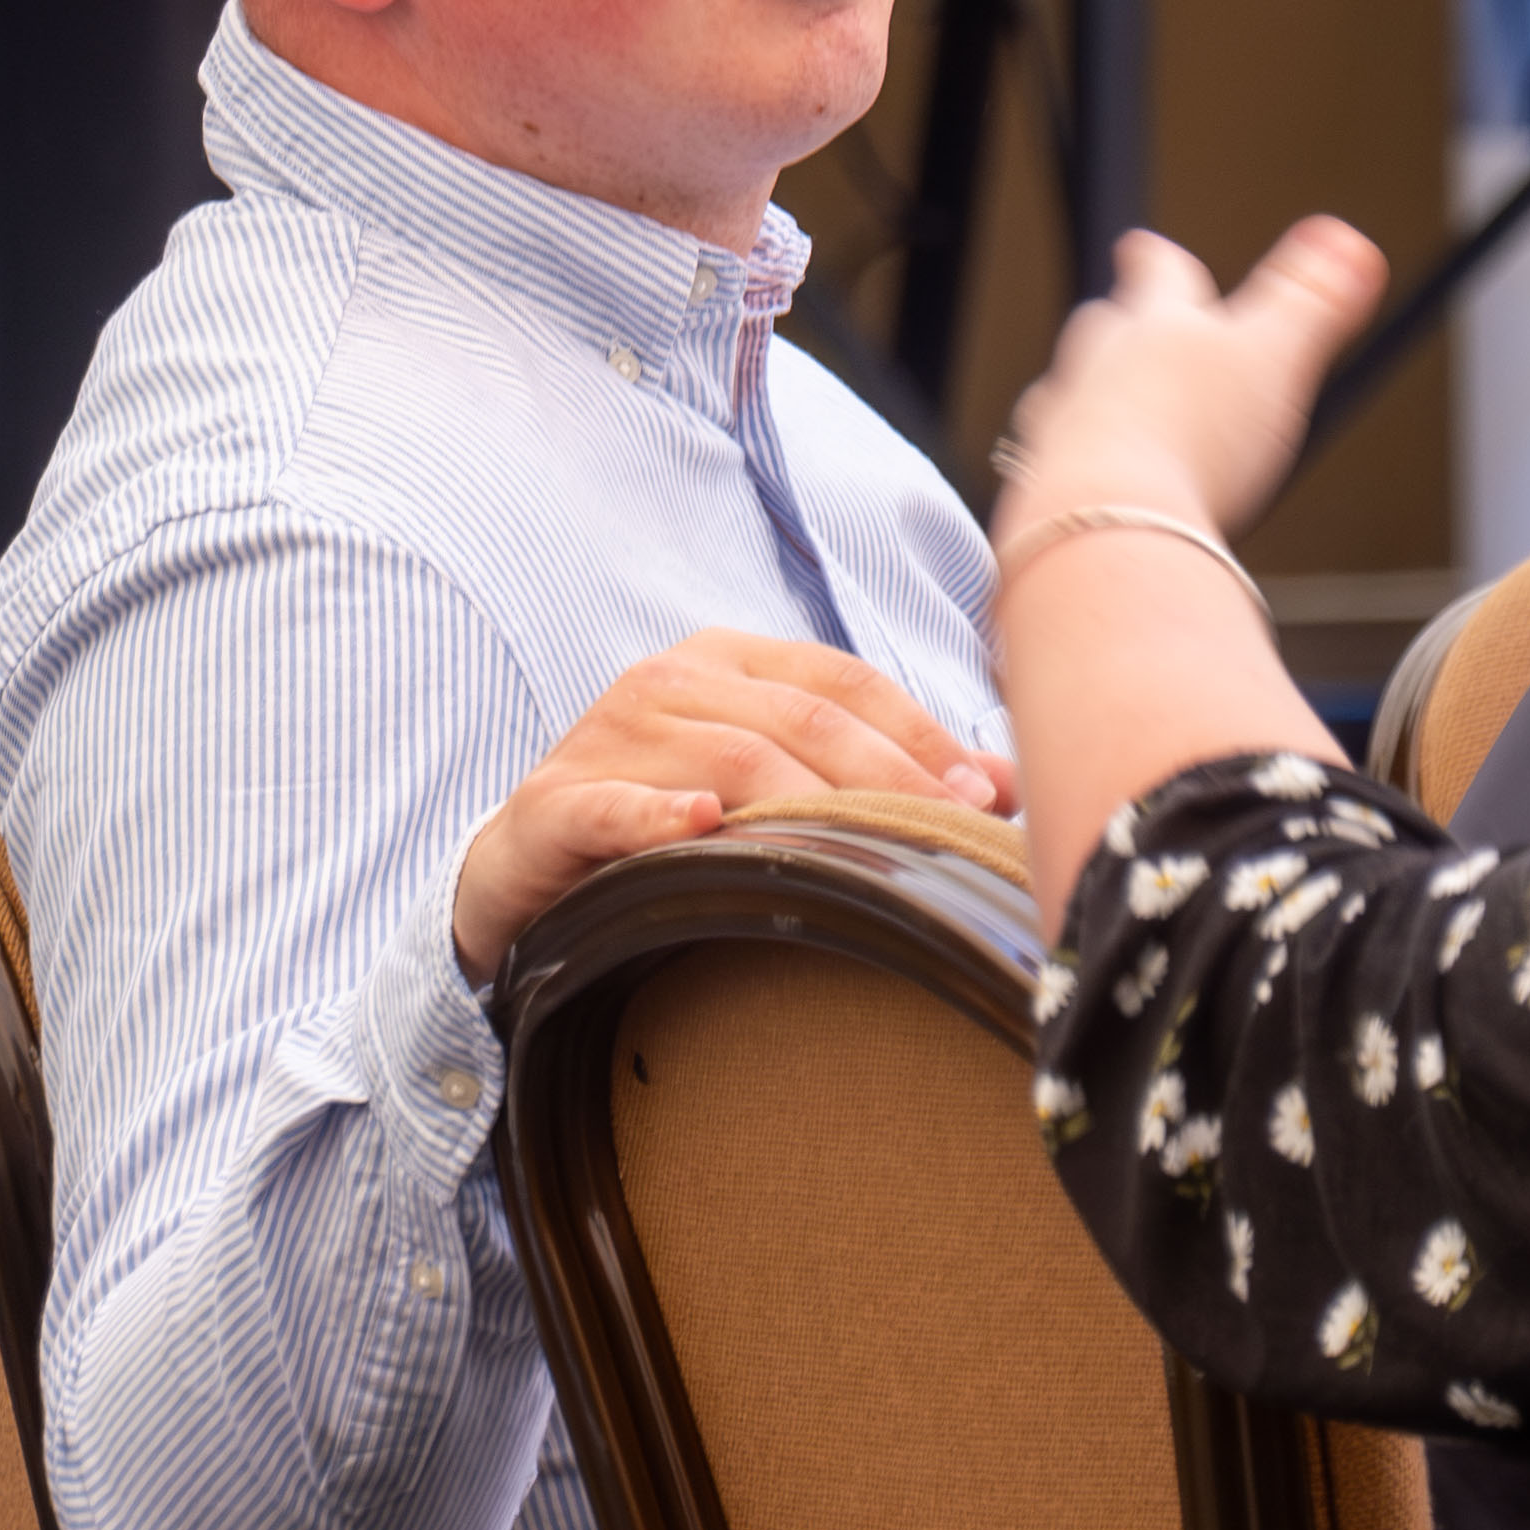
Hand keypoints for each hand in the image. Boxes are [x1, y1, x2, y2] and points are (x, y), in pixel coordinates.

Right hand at [451, 631, 1008, 981]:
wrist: (526, 866)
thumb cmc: (665, 822)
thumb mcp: (762, 783)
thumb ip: (860, 772)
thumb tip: (1004, 786)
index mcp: (725, 662)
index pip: (841, 681)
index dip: (922, 734)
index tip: (991, 793)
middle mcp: (667, 681)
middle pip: (800, 719)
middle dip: (891, 776)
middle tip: (955, 832)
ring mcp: (607, 736)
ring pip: (728, 760)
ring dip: (808, 807)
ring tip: (871, 853)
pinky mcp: (555, 802)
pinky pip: (614, 805)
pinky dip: (660, 814)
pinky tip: (703, 826)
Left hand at [998, 221, 1387, 544]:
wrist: (1107, 524)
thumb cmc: (1191, 438)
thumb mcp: (1274, 355)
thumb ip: (1311, 299)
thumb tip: (1351, 241)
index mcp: (1156, 324)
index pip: (1158, 274)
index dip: (1158, 262)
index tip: (1143, 248)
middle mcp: (1096, 366)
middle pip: (1102, 328)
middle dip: (1117, 325)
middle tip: (1122, 320)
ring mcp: (1060, 427)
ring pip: (1064, 394)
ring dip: (1085, 399)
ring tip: (1101, 412)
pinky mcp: (1045, 490)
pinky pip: (1050, 470)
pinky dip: (1069, 471)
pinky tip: (1090, 491)